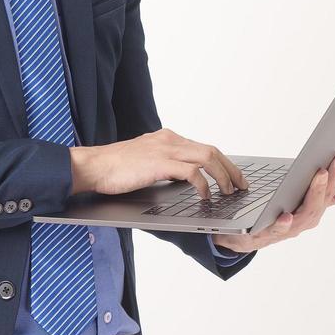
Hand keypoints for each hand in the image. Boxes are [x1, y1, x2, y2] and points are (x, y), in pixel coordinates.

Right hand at [68, 127, 246, 198]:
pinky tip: (205, 195)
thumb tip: (184, 178)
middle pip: (211, 150)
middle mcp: (170, 140)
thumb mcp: (146, 161)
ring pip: (207, 158)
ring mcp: (165, 150)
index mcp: (168, 138)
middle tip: (241, 184)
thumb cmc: (114, 168)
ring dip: (222, 176)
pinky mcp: (159, 163)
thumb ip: (165, 164)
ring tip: (229, 191)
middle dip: (230, 169)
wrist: (93, 166)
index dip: (223, 162)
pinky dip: (203, 184)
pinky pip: (191, 172)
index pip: (204, 147)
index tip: (233, 175)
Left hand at [213, 153, 334, 253]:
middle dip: (324, 186)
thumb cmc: (273, 216)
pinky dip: (284, 225)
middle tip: (326, 167)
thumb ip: (324, 194)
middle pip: (317, 206)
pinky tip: (286, 216)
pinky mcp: (263, 236)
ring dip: (311, 198)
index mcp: (309, 213)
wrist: (240, 236)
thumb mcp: (299, 202)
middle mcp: (300, 223)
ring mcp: (283, 231)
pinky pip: (276, 232)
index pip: (328, 195)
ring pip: (303, 219)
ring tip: (318, 178)